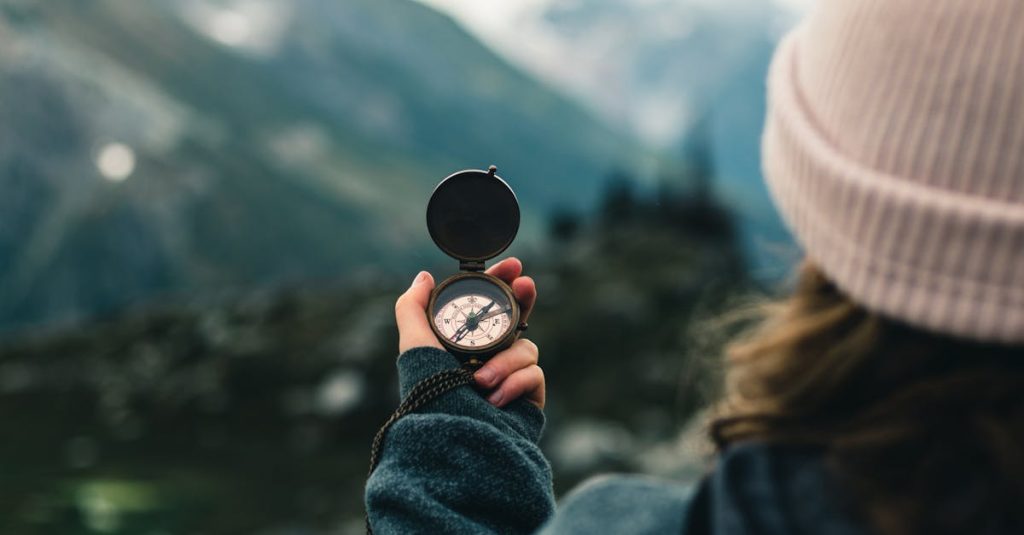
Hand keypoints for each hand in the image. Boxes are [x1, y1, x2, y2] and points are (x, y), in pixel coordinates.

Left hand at [394, 257, 542, 407]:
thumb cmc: (431, 395)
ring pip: (525, 347)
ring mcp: (510, 379)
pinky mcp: (528, 398)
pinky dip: (514, 383)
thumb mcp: (414, 345)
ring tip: (481, 382)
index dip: (502, 283)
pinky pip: (534, 374)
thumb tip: (424, 276)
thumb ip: (413, 307)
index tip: (512, 265)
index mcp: (464, 345)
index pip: (488, 307)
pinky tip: (495, 399)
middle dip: (523, 299)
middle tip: (526, 284)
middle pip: (517, 320)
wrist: (454, 439)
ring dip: (504, 361)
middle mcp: (488, 359)